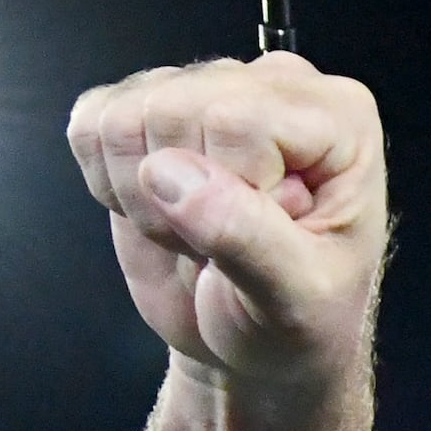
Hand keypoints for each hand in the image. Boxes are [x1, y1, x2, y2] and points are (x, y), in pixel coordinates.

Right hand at [66, 54, 386, 402]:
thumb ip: (246, 237)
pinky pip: (92, 123)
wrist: (261, 343)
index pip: (238, 120)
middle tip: (219, 245)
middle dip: (177, 202)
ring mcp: (209, 90)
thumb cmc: (299, 321)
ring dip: (142, 197)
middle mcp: (276, 88)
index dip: (228, 193)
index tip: (258, 241)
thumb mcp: (296, 299)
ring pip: (123, 117)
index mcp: (338, 117)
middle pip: (171, 109)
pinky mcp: (151, 108)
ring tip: (195, 232)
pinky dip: (107, 182)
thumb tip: (170, 174)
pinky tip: (160, 211)